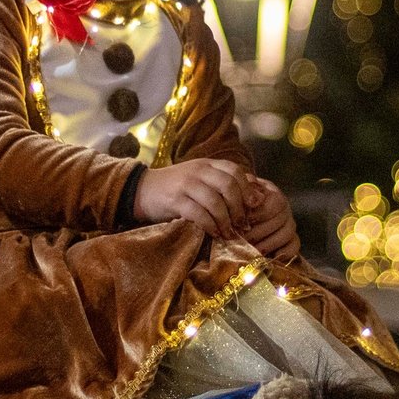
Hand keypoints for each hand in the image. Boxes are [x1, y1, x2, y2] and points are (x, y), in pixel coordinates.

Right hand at [134, 159, 249, 239]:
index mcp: (206, 164)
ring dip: (225, 221)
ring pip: (215, 202)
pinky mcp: (175, 200)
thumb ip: (222, 182)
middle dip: (239, 208)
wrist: (143, 189)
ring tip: (229, 233)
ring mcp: (186, 184)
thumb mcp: (200, 179)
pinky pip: (198, 214)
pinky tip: (214, 233)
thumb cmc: (177, 188)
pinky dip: (209, 226)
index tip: (254, 206)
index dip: (248, 188)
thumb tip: (255, 193)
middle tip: (243, 224)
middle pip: (228, 185)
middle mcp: (197, 171)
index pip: (234, 171)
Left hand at [244, 178, 299, 260]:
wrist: (245, 213)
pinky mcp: (292, 239)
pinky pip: (294, 246)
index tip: (241, 223)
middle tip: (241, 240)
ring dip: (267, 244)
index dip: (258, 214)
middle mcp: (285, 208)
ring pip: (286, 234)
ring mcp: (290, 224)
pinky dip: (284, 253)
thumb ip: (242, 190)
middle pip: (280, 220)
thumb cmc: (240, 202)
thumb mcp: (239, 192)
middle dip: (258, 232)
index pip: (275, 203)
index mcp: (273, 194)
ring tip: (251, 250)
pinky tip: (269, 257)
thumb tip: (247, 191)